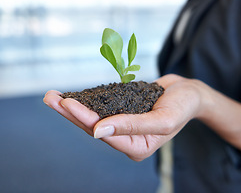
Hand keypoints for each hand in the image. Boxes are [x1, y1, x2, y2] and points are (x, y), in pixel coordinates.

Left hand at [43, 74, 205, 160]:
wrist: (190, 93)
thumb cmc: (182, 106)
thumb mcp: (163, 119)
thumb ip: (133, 126)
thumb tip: (99, 131)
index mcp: (137, 146)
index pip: (104, 133)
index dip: (84, 118)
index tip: (66, 103)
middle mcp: (126, 138)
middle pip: (93, 126)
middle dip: (70, 112)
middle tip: (50, 98)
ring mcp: (123, 125)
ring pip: (93, 117)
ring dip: (73, 107)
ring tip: (53, 96)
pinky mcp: (123, 111)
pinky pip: (102, 107)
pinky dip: (87, 101)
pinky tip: (72, 95)